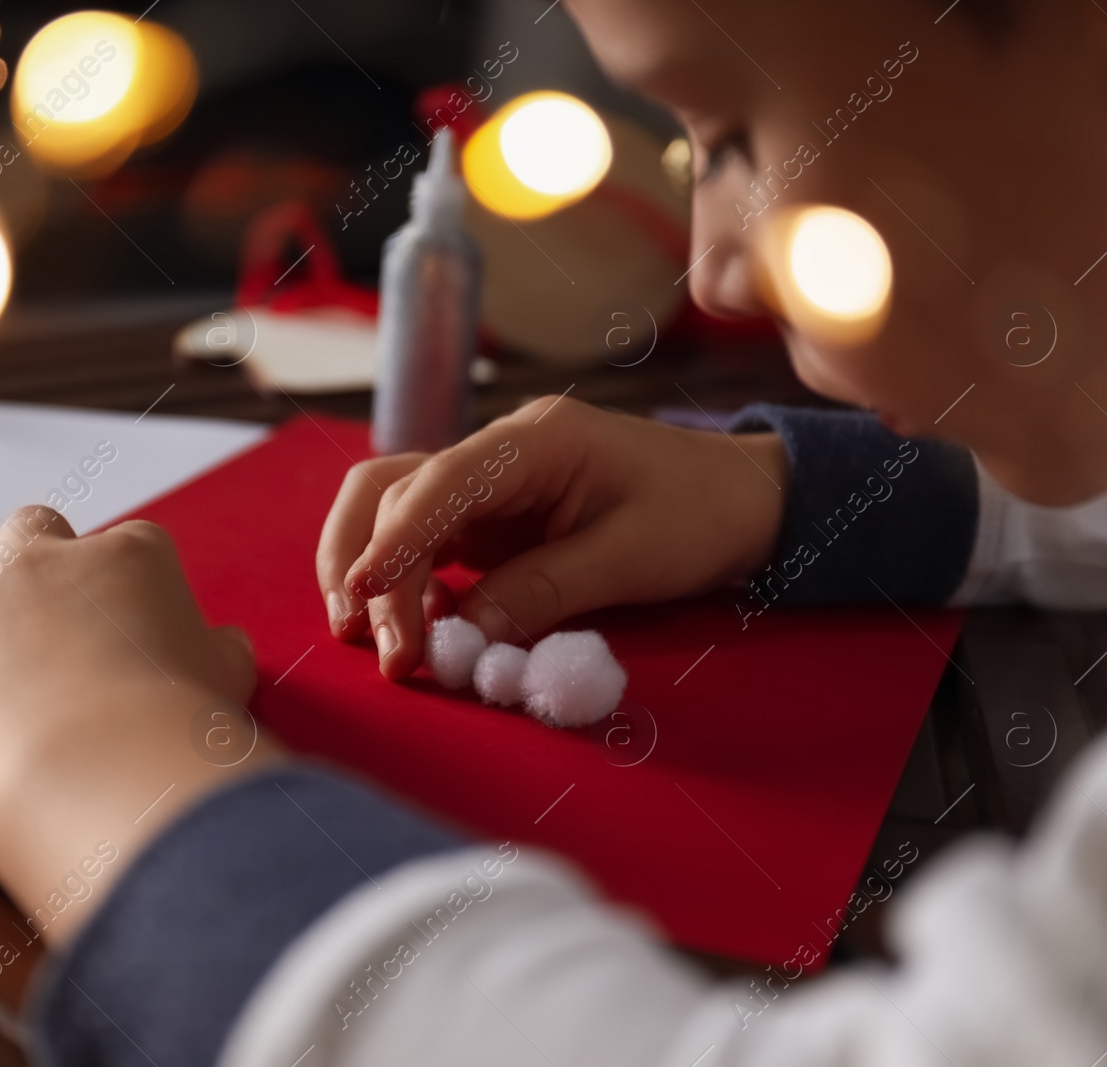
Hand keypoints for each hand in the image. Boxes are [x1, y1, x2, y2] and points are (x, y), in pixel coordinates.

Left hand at [0, 506, 276, 944]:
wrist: (101, 777)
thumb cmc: (174, 732)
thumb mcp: (224, 685)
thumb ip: (218, 655)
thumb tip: (224, 649)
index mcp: (127, 562)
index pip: (132, 545)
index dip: (129, 581)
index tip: (132, 620)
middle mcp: (39, 568)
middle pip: (29, 530)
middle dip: (32, 560)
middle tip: (44, 612)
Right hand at [317, 396, 787, 679]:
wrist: (743, 499)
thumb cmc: (700, 514)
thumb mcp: (630, 559)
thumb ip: (544, 593)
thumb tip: (464, 637)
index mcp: (537, 441)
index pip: (441, 481)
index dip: (394, 539)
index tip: (363, 595)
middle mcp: (498, 453)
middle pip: (397, 492)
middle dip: (374, 568)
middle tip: (385, 651)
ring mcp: (490, 486)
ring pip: (397, 512)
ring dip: (373, 572)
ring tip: (370, 641)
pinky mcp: (492, 521)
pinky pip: (428, 543)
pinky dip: (406, 584)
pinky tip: (413, 630)